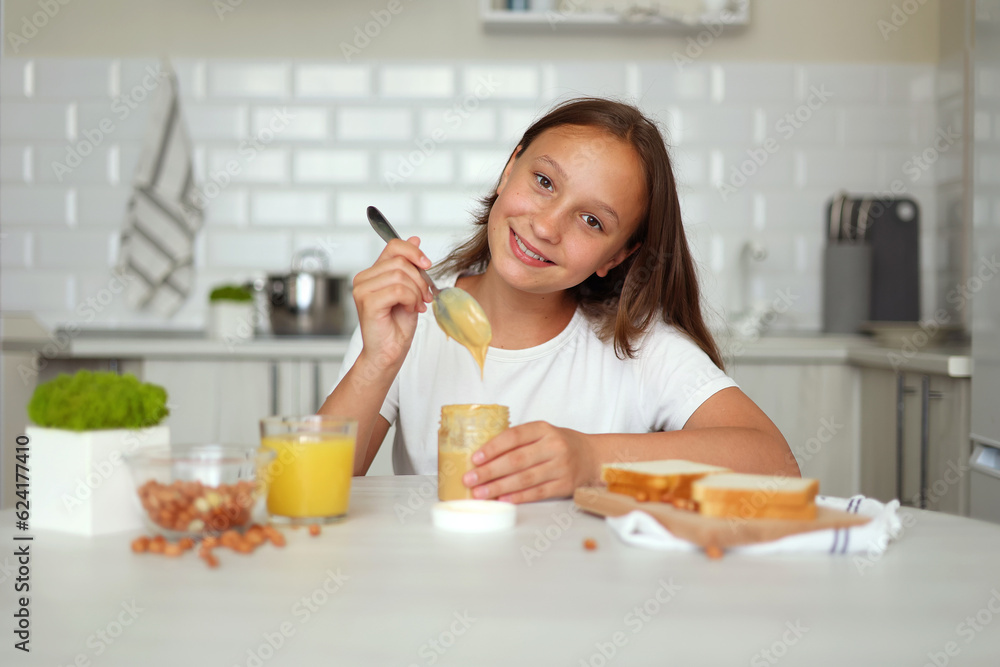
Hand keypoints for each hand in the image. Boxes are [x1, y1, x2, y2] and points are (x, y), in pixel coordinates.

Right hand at [352, 237, 433, 369]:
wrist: (389, 352)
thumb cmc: (397, 325)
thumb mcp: (410, 289)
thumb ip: (409, 266)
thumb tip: (415, 239)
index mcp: (372, 273)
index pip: (394, 246)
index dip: (414, 252)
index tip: (427, 265)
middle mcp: (363, 278)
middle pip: (400, 261)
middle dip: (420, 279)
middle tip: (425, 297)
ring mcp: (362, 289)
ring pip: (401, 275)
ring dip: (416, 292)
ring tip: (416, 306)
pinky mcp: (367, 302)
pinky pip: (399, 290)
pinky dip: (411, 300)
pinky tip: (410, 310)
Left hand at [463, 422, 596, 503]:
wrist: (592, 457)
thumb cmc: (559, 444)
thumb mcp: (542, 433)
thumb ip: (518, 441)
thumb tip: (483, 457)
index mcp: (543, 429)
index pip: (514, 436)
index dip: (492, 448)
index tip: (475, 459)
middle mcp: (553, 446)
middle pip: (516, 460)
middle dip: (489, 471)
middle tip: (470, 479)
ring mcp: (560, 467)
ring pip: (525, 479)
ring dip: (499, 487)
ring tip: (480, 493)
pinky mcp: (564, 485)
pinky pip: (537, 492)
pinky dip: (518, 497)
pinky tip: (503, 500)